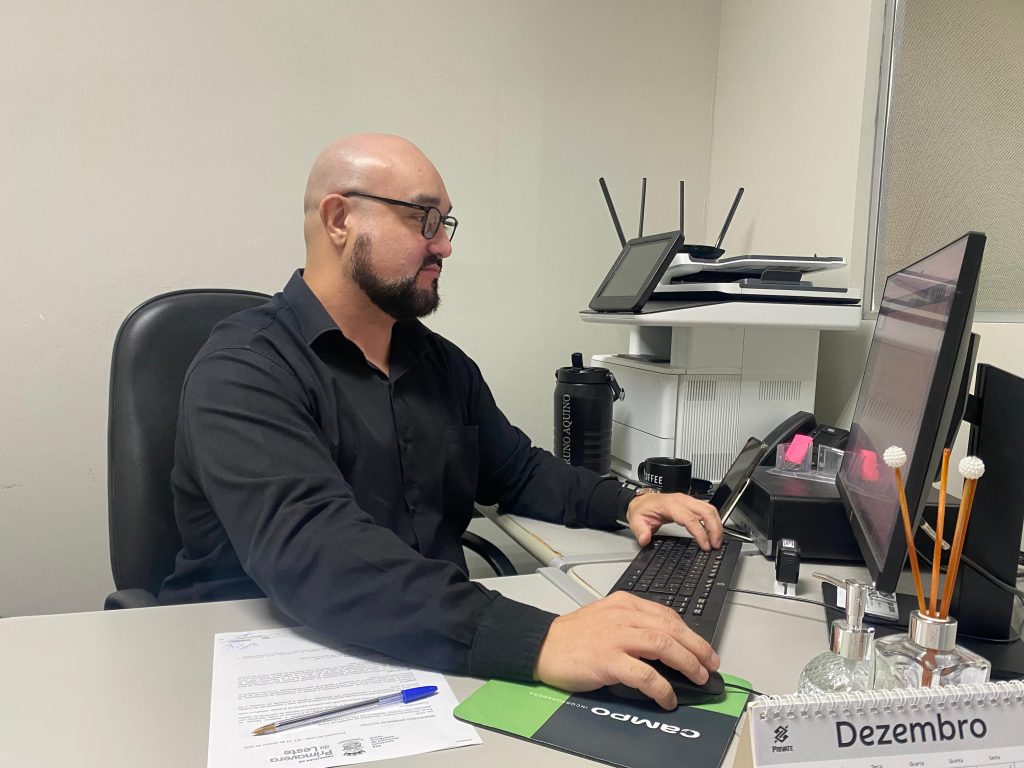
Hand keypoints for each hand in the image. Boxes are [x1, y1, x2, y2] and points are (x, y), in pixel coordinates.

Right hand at [534, 591, 719, 709]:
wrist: (542, 645)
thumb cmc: (573, 635)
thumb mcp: (606, 617)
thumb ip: (633, 624)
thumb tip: (665, 645)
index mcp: (625, 604)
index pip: (667, 615)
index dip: (690, 633)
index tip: (702, 648)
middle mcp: (624, 616)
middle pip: (671, 628)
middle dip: (697, 648)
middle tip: (710, 664)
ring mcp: (616, 637)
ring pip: (664, 646)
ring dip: (687, 664)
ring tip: (698, 678)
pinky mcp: (608, 659)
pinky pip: (645, 674)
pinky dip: (662, 688)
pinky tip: (668, 698)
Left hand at [625, 490, 722, 549]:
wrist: (641, 501)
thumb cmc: (642, 509)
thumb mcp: (636, 521)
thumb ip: (640, 531)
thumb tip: (645, 539)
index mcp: (670, 505)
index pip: (690, 518)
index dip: (700, 532)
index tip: (705, 545)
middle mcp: (681, 500)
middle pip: (705, 511)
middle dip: (714, 528)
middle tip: (716, 545)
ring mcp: (688, 500)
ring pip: (709, 508)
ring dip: (717, 524)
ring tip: (717, 541)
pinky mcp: (691, 503)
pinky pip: (707, 509)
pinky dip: (714, 520)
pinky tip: (714, 531)